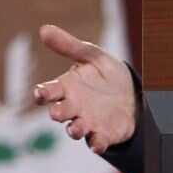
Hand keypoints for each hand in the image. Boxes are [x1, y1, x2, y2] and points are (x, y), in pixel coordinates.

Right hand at [31, 23, 135, 152]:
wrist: (132, 93)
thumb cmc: (105, 75)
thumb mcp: (92, 56)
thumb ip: (69, 46)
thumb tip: (43, 29)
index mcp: (67, 87)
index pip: (49, 91)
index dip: (42, 93)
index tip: (39, 93)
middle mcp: (73, 107)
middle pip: (59, 112)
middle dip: (57, 112)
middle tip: (56, 112)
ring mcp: (87, 122)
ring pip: (74, 129)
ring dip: (73, 129)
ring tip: (75, 128)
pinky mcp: (103, 134)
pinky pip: (97, 141)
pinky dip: (96, 143)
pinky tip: (97, 143)